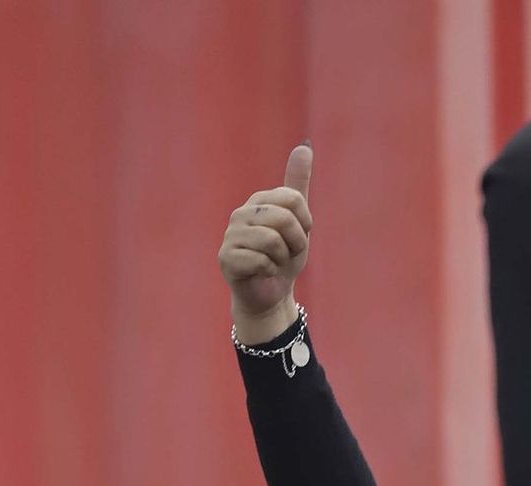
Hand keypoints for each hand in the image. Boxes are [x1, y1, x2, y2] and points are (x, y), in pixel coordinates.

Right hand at [220, 145, 312, 342]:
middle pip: (284, 218)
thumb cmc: (284, 258)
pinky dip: (270, 272)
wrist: (271, 295)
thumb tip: (305, 144)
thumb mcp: (298, 221)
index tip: (297, 237)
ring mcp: (231, 234)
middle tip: (286, 255)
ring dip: (282, 260)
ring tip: (274, 264)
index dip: (304, 224)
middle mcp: (241, 213)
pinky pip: (261, 260)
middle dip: (295, 244)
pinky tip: (262, 274)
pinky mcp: (226, 258)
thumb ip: (298, 185)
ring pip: (273, 241)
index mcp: (259, 201)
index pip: (294, 199)